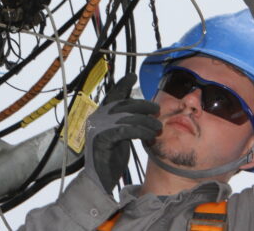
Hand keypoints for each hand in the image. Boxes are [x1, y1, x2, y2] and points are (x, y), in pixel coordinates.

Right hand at [84, 74, 160, 193]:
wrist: (99, 178)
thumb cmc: (110, 157)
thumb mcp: (119, 135)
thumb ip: (124, 121)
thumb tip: (140, 110)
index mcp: (99, 115)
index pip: (112, 95)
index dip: (122, 85)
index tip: (132, 75)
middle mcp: (96, 118)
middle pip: (123, 104)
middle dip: (142, 105)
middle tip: (156, 109)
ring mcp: (97, 128)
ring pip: (127, 117)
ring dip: (146, 120)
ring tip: (158, 126)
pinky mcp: (102, 139)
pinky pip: (126, 130)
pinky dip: (141, 131)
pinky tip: (150, 135)